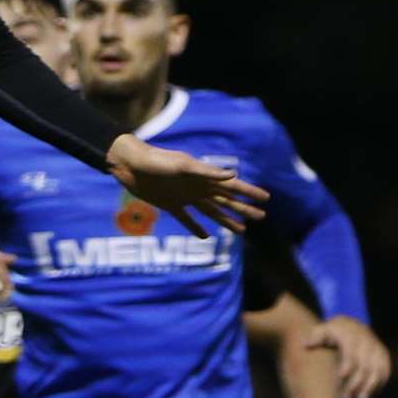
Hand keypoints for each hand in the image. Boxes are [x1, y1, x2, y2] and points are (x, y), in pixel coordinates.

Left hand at [105, 134, 267, 236]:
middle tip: (261, 217)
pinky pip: (186, 219)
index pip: (232, 185)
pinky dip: (196, 227)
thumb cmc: (157, 161)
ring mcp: (185, 197)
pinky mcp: (170, 205)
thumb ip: (206, 171)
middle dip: (243, 208)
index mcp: (204, 177)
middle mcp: (198, 188)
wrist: (131, 165)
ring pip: (211, 212)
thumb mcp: (182, 165)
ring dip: (226, 220)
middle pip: (226, 201)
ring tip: (241, 231)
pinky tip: (206, 236)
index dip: (249, 192)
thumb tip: (232, 175)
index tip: (266, 198)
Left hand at [306, 315, 391, 397]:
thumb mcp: (323, 329)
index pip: (351, 354)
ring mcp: (377, 349)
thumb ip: (315, 337)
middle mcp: (367, 342)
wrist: (353, 322)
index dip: (346, 368)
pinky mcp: (384, 355)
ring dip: (369, 387)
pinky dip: (378, 383)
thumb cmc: (333, 330)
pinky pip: (385, 371)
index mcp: (351, 336)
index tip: (339, 379)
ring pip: (377, 371)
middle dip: (356, 384)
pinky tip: (369, 394)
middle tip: (346, 397)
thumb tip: (306, 345)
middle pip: (364, 367)